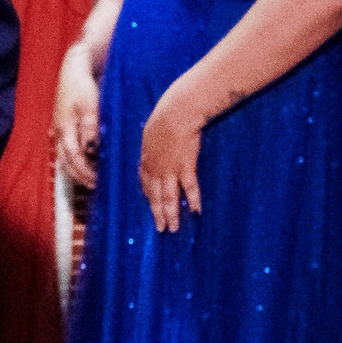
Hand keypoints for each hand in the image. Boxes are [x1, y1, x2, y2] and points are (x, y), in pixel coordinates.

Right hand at [53, 40, 100, 189]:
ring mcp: (59, 127)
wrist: (74, 66)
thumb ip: (90, 131)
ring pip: (64, 155)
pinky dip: (74, 157)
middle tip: (94, 185)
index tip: (98, 182)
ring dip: (75, 168)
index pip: (73, 159)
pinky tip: (84, 158)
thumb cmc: (82, 86)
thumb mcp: (90, 109)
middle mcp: (59, 131)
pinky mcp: (63, 122)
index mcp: (65, 129)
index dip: (85, 172)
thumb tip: (92, 153)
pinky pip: (66, 147)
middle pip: (66, 161)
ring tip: (89, 176)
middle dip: (79, 175)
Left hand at [138, 84, 203, 232]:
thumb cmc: (165, 118)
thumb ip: (153, 142)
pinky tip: (196, 212)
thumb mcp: (152, 130)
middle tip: (160, 228)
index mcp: (146, 158)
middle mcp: (155, 168)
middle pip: (155, 195)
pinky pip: (189, 188)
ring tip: (173, 228)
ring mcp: (170, 169)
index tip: (152, 206)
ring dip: (171, 213)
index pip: (145, 182)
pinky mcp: (185, 166)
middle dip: (157, 212)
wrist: (175, 114)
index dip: (148, 196)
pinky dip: (193, 200)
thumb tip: (154, 140)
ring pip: (169, 196)